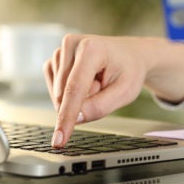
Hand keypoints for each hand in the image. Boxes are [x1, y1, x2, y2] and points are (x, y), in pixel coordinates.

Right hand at [43, 34, 183, 147]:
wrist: (129, 55)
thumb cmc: (129, 70)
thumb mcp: (125, 92)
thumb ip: (100, 107)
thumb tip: (75, 119)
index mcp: (91, 49)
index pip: (74, 89)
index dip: (66, 117)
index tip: (59, 139)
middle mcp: (71, 44)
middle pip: (64, 94)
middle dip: (83, 101)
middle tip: (103, 85)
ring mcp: (60, 51)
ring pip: (57, 94)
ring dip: (78, 97)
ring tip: (96, 81)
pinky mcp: (54, 59)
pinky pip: (54, 89)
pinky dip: (69, 93)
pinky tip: (85, 81)